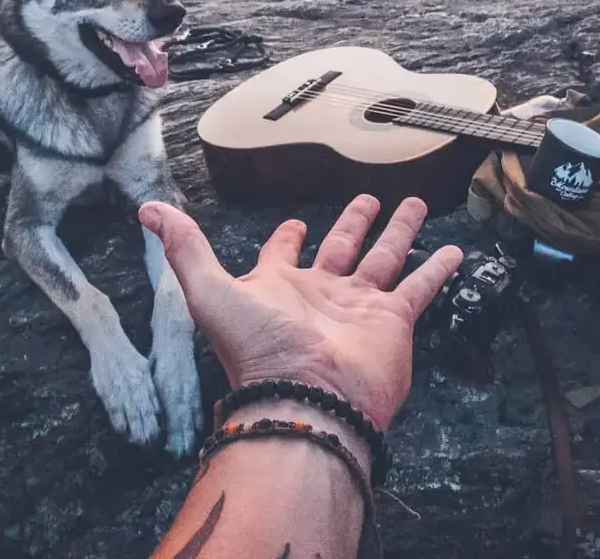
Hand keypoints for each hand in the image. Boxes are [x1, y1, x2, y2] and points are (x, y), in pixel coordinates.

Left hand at [138, 195, 461, 430]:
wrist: (307, 401)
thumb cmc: (258, 351)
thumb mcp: (210, 291)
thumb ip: (185, 248)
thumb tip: (148, 209)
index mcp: (280, 286)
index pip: (284, 253)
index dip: (288, 236)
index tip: (296, 222)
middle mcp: (322, 294)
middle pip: (343, 247)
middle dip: (354, 222)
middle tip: (368, 197)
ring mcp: (360, 308)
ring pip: (385, 258)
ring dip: (399, 232)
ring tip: (415, 204)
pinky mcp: (393, 322)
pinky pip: (419, 288)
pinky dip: (436, 269)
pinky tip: (452, 250)